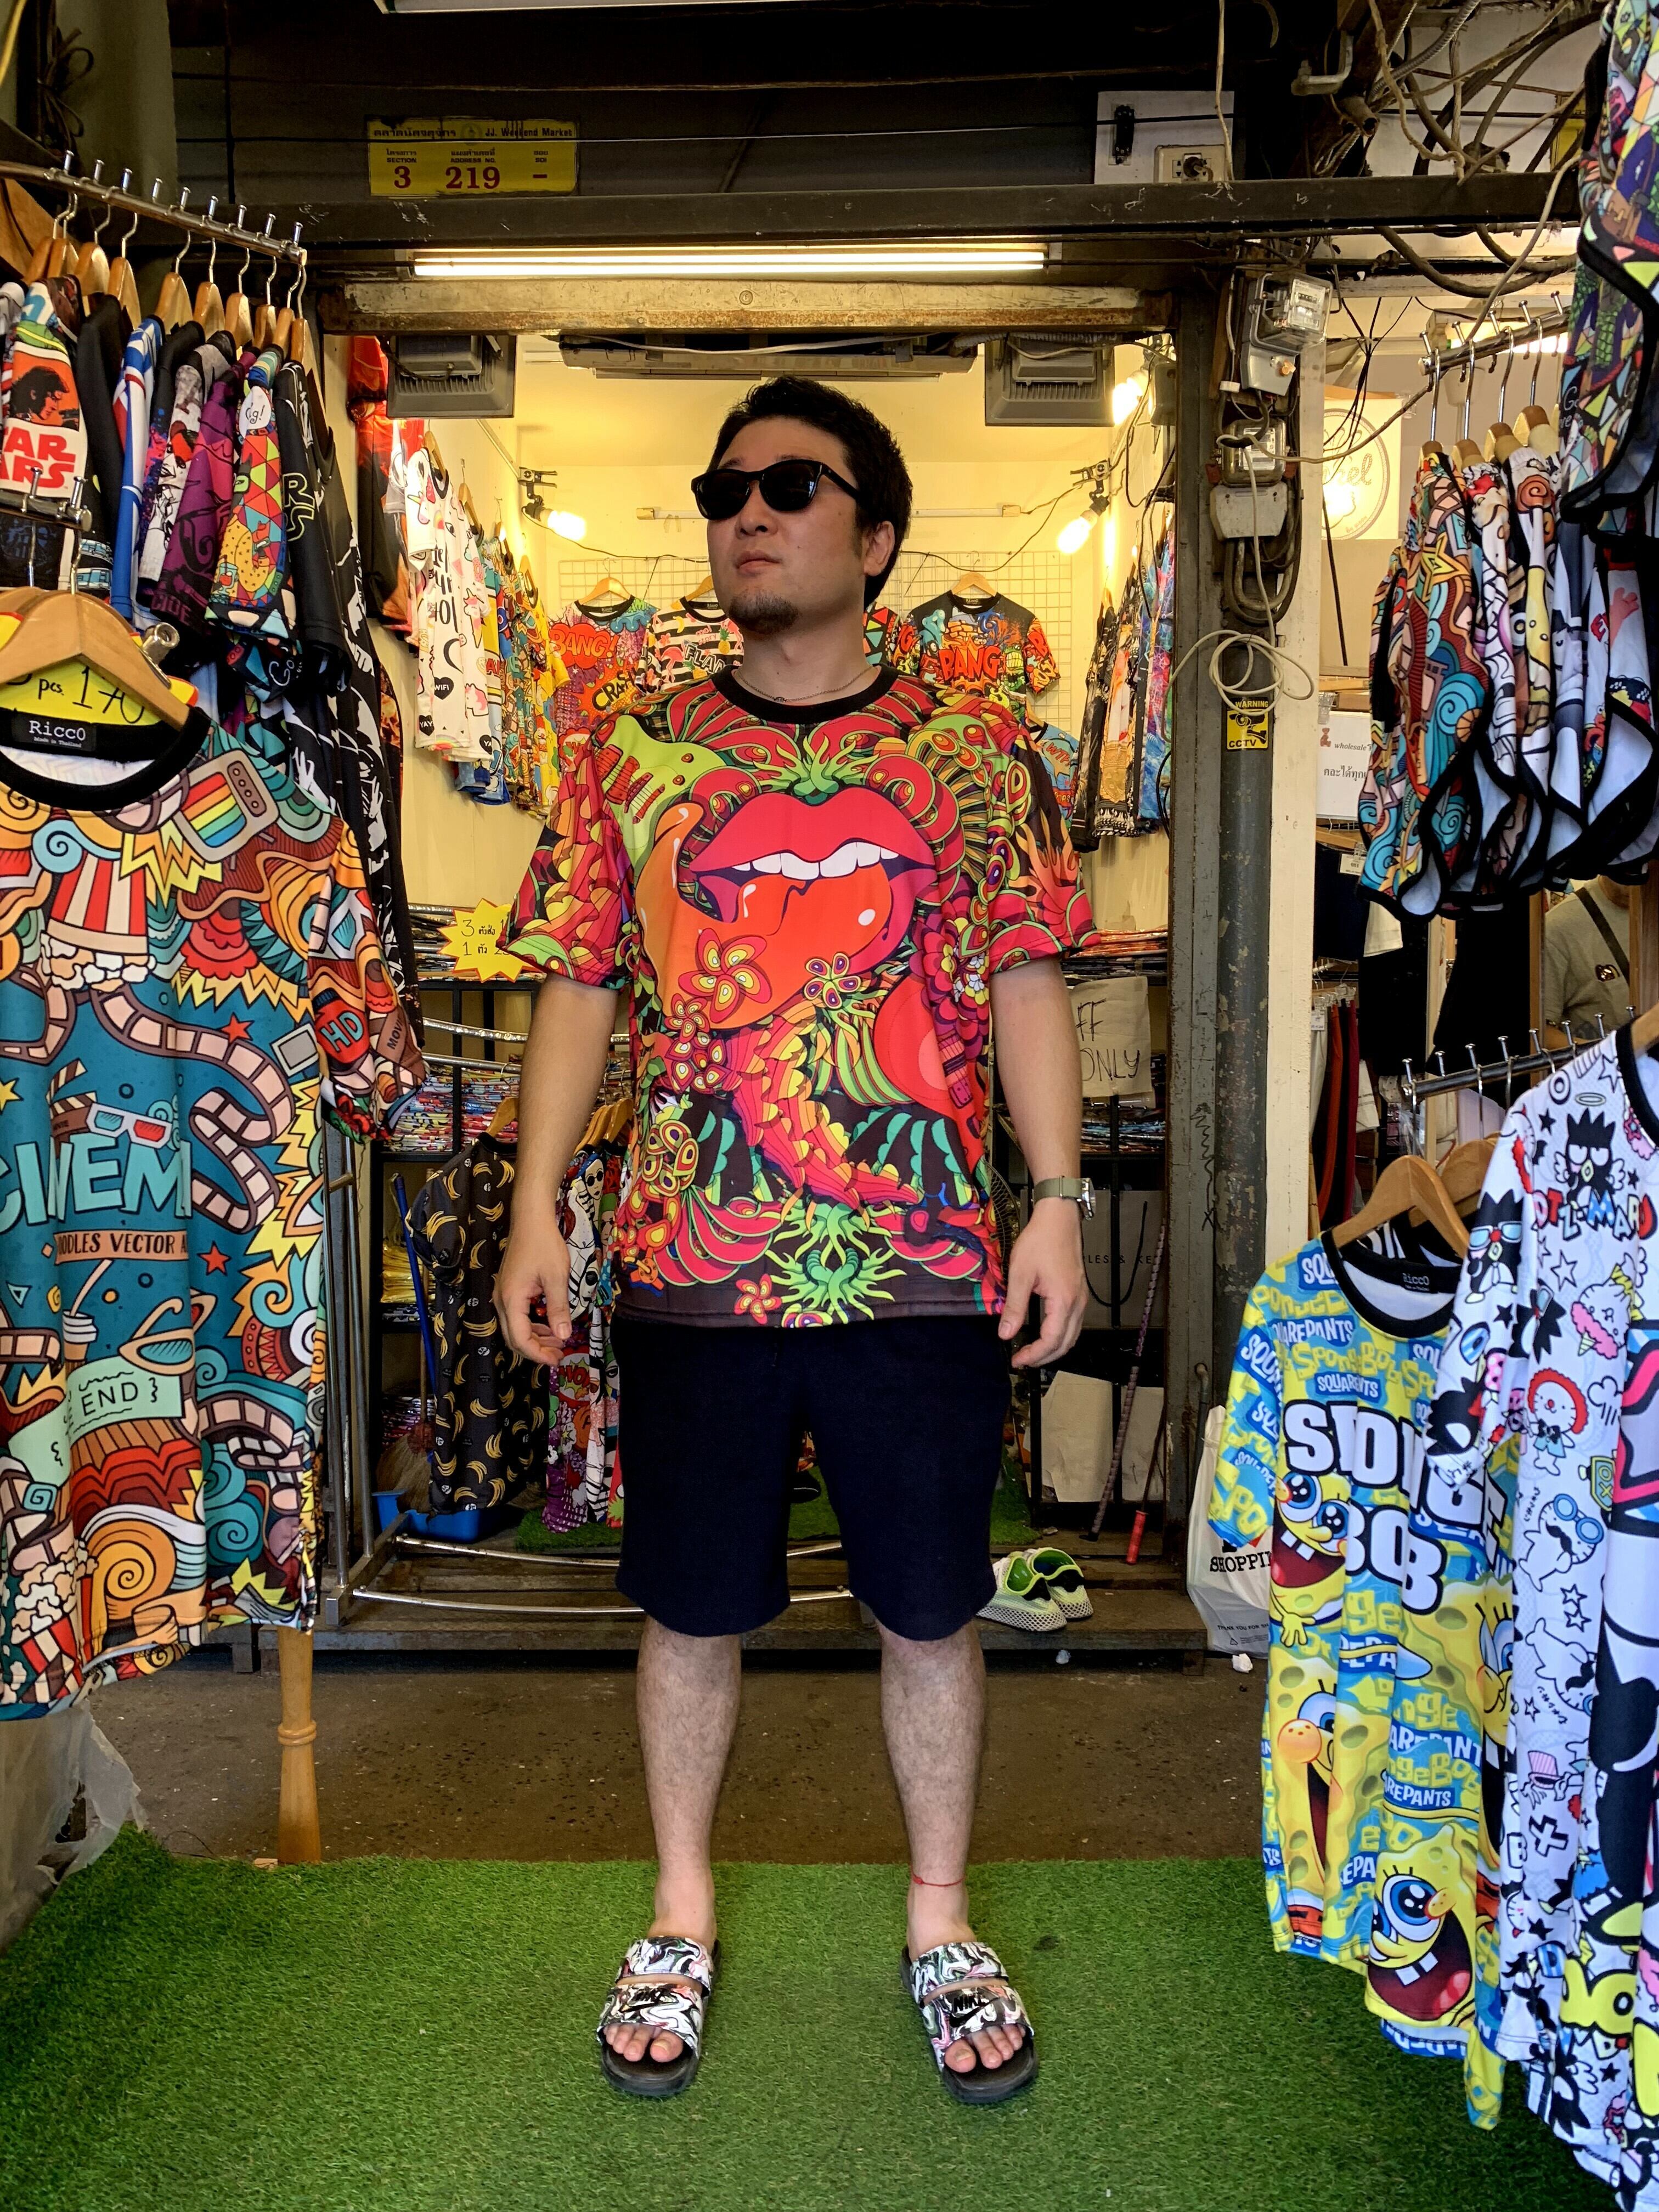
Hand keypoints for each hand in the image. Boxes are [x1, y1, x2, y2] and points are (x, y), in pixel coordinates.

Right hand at [493, 1203, 571, 1367]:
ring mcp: (503, 1294)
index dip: (538, 1354)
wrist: (530, 1218)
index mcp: (511, 1299)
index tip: (556, 1360)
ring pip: (515, 1328)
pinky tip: (549, 1325)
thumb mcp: (557, 1277)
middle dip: (536, 1350)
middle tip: (559, 1354)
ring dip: (535, 1338)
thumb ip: (559, 1308)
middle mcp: (502, 1299)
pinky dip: (532, 1324)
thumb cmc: (543, 1243)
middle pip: (514, 1337)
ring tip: (558, 1341)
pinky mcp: (509, 1289)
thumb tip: (564, 1335)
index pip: (520, 1339)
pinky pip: (517, 1315)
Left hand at [998, 1198, 1087, 1369]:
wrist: (1058, 1218)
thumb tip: (1005, 1334)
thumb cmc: (1039, 1241)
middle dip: (1044, 1357)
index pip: (1051, 1341)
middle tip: (1022, 1360)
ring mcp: (1082, 1298)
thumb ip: (1015, 1307)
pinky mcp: (1080, 1293)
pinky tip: (1046, 1334)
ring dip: (1053, 1348)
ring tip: (1032, 1352)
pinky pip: (1074, 1324)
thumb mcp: (1020, 1274)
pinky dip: (1060, 1336)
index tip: (1016, 1360)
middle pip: (1065, 1343)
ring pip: (1072, 1335)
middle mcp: (1078, 1303)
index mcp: (1063, 1301)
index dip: (1034, 1355)